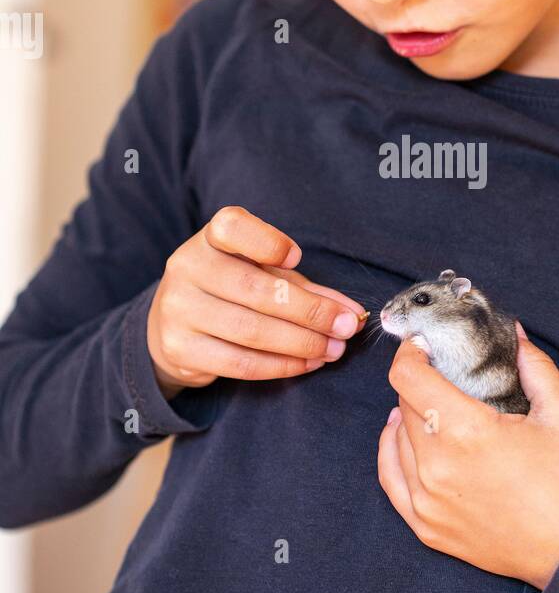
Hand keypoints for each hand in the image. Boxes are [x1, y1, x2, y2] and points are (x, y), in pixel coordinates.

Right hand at [147, 205, 367, 398]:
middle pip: (256, 289)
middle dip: (311, 311)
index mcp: (210, 239)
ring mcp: (179, 310)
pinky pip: (240, 363)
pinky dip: (282, 365)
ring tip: (333, 349)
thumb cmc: (231, 291)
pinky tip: (308, 363)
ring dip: (302, 343)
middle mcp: (188, 268)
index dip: (267, 241)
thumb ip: (306, 288)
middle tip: (346, 327)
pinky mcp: (180, 349)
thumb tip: (353, 313)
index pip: (232, 227)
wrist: (171, 324)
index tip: (298, 256)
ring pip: (251, 331)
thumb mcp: (264, 275)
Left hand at [377, 322, 558, 590]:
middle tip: (441, 376)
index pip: (408, 378)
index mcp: (467, 431)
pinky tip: (404, 439)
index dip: (410, 353)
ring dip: (407, 417)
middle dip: (419, 383)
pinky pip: (391, 480)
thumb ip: (534, 366)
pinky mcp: (427, 527)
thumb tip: (513, 334)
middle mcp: (437, 467)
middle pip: (404, 405)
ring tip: (427, 406)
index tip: (422, 346)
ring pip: (395, 440)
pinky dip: (392, 453)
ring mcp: (428, 501)